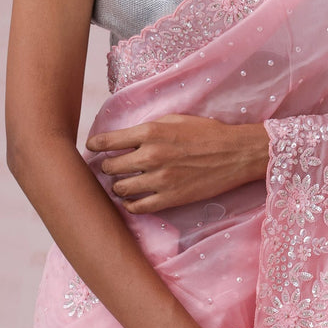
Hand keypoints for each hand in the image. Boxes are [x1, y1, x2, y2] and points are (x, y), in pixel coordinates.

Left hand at [85, 115, 268, 212]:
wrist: (235, 154)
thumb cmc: (206, 133)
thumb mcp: (174, 120)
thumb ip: (147, 129)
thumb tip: (123, 138)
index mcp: (151, 133)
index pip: (108, 142)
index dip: (95, 145)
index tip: (92, 148)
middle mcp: (151, 156)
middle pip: (110, 167)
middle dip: (107, 166)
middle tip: (111, 166)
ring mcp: (160, 180)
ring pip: (120, 189)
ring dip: (118, 186)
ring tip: (123, 182)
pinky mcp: (169, 199)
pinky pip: (137, 207)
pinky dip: (130, 204)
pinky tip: (133, 198)